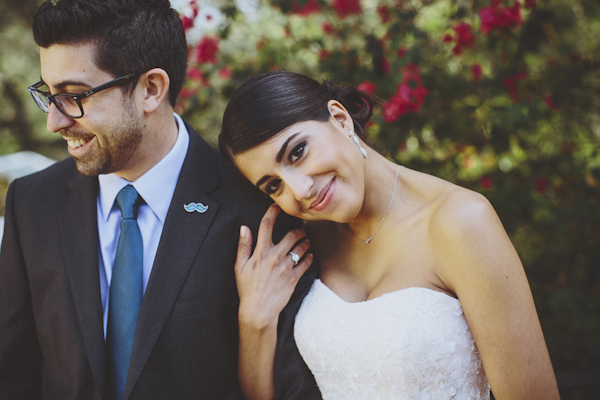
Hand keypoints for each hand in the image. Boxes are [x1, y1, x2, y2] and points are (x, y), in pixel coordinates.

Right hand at [236, 204, 312, 329]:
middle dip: (298, 229)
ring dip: (305, 242)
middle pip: (291, 235)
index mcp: (260, 252)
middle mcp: (275, 257)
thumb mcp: (239, 266)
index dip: (272, 212)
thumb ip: (243, 246)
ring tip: (306, 241)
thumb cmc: (247, 288)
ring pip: (301, 247)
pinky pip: (306, 263)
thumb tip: (244, 227)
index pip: (266, 226)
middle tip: (300, 229)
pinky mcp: (294, 278)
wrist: (258, 310)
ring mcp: (286, 267)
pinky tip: (309, 255)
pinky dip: (310, 257)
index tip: (277, 206)